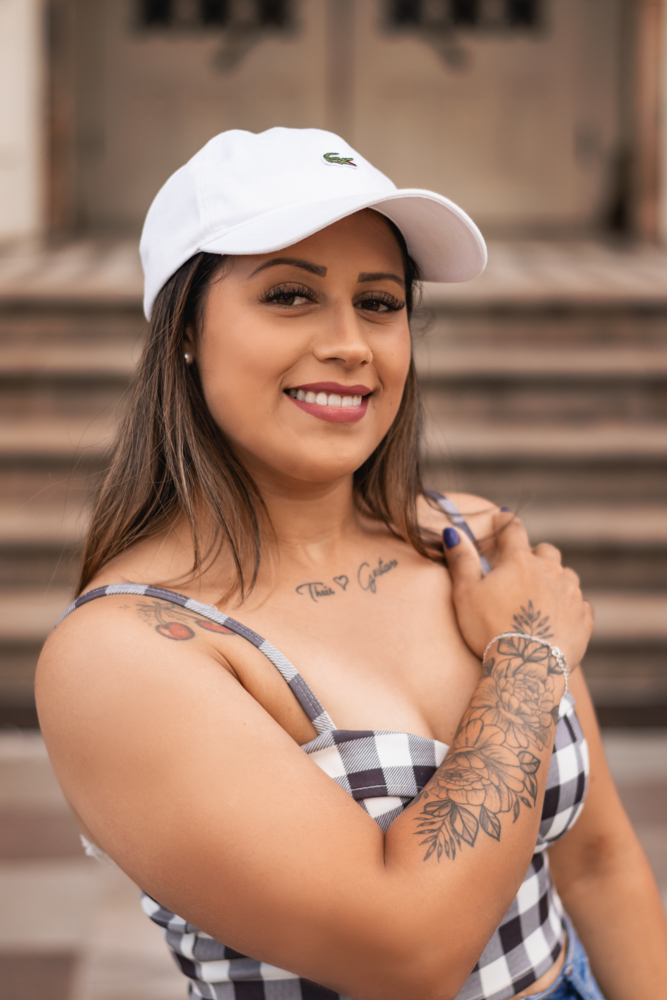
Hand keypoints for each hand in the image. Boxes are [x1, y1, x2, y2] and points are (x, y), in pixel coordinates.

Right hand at [443, 511, 592, 667]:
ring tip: (541, 595)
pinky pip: (580, 604)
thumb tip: (453, 532)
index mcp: (520, 561)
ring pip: (566, 576)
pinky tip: (557, 617)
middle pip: (547, 552)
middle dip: (535, 555)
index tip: (501, 517)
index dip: (505, 521)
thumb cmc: (489, 629)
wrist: (526, 669)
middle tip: (523, 566)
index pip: (513, 530)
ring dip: (554, 580)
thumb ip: (461, 560)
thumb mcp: (466, 594)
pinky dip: (569, 606)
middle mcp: (551, 571)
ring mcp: (571, 594)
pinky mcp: (583, 618)